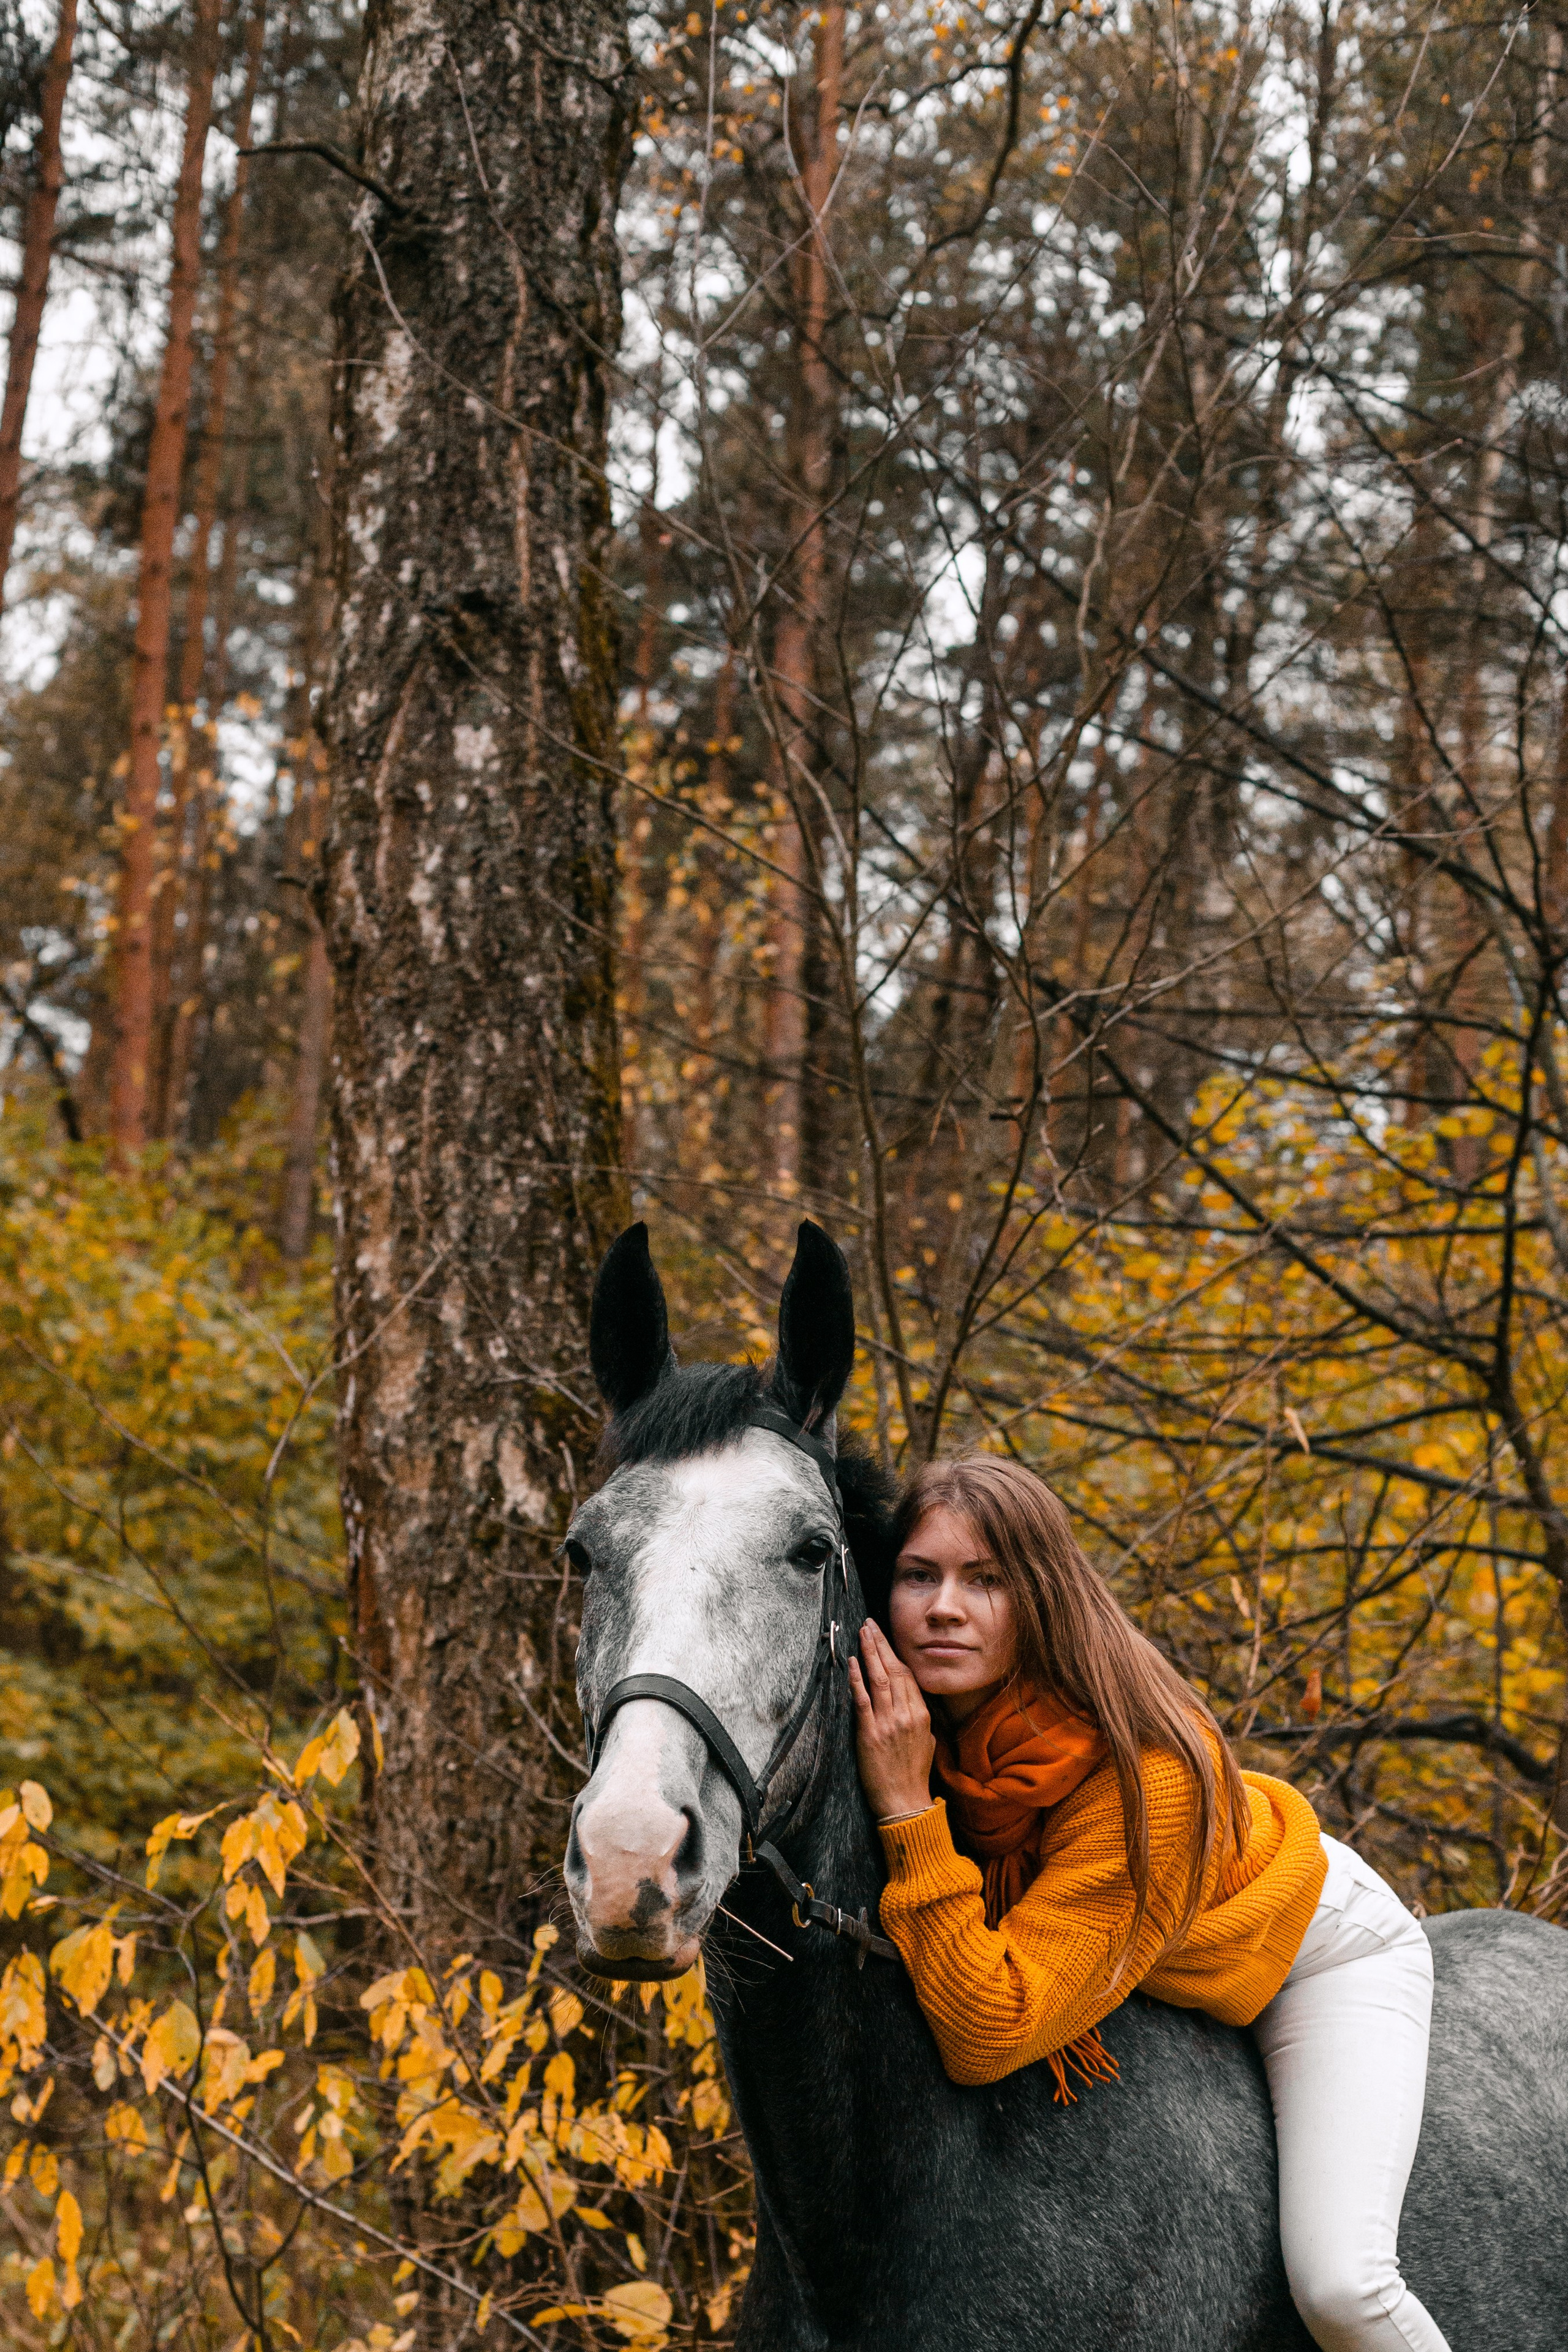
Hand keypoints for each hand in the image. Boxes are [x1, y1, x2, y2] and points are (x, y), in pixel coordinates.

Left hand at [849, 1620, 935, 1819]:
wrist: (904, 1802)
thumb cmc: (914, 1775)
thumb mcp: (927, 1742)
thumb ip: (920, 1718)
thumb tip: (911, 1701)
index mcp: (922, 1715)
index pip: (908, 1675)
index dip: (895, 1653)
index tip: (885, 1637)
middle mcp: (907, 1715)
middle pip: (894, 1670)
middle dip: (881, 1644)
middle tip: (870, 1624)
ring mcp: (889, 1723)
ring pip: (879, 1679)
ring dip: (869, 1652)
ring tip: (862, 1633)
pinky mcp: (870, 1733)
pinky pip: (863, 1699)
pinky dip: (857, 1678)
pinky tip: (852, 1661)